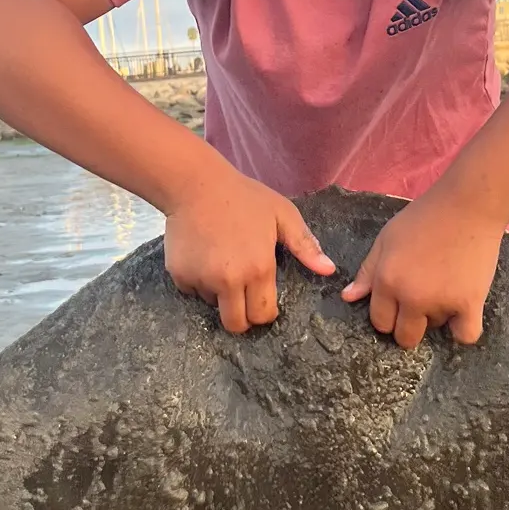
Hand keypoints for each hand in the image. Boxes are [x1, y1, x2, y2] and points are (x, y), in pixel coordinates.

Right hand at [163, 169, 334, 333]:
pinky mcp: (179, 275)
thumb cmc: (243, 197)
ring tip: (221, 264)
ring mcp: (201, 279)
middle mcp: (228, 280)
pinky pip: (191, 291)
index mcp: (258, 268)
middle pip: (236, 324)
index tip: (263, 302)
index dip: (265, 313)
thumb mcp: (282, 214)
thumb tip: (329, 270)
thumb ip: (305, 244)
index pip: (263, 315)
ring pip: (213, 305)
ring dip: (218, 295)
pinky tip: (202, 257)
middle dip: (242, 317)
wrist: (195, 184)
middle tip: (242, 298)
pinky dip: (197, 281)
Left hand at [340, 194, 504, 348]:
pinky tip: (463, 313)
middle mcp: (411, 297)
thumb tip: (348, 297)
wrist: (467, 204)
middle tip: (421, 303)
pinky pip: (465, 335)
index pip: (380, 321)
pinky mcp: (470, 303)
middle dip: (409, 325)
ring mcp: (441, 302)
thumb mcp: (386, 238)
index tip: (398, 306)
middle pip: (405, 336)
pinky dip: (463, 329)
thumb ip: (367, 271)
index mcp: (387, 280)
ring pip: (436, 328)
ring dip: (439, 316)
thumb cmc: (425, 216)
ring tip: (446, 286)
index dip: (388, 316)